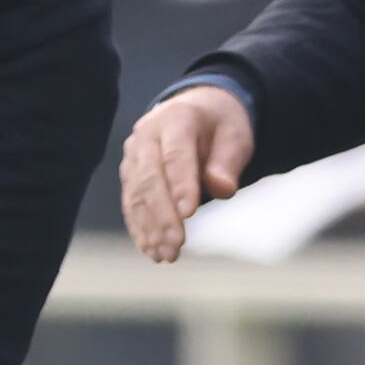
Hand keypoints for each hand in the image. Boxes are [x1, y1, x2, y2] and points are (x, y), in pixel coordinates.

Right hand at [120, 82, 256, 262]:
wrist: (195, 110)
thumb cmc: (219, 125)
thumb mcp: (236, 136)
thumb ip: (228, 162)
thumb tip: (223, 190)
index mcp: (176, 118)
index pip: (175, 156)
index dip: (180, 185)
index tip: (188, 214)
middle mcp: (147, 135)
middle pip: (150, 178)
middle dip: (162, 215)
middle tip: (176, 245)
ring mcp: (133, 155)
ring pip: (136, 194)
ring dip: (149, 228)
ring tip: (165, 255)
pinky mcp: (129, 173)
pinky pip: (130, 203)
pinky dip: (140, 228)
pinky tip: (151, 250)